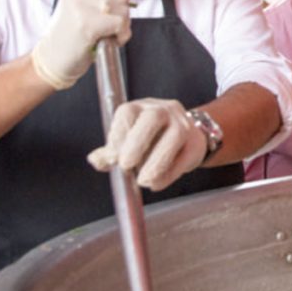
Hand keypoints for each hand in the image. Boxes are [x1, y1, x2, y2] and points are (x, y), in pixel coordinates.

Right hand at [31, 0, 141, 89]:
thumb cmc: (75, 36)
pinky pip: (120, 24)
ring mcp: (80, 6)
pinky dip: (120, 36)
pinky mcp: (86, 24)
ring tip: (103, 35)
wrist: (52, 61)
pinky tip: (107, 41)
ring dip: (121, 27)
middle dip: (121, 15)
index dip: (119, 0)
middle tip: (103, 29)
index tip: (104, 15)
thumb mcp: (94, 8)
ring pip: (123, 9)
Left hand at [87, 98, 206, 189]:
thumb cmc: (152, 139)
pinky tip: (157, 183)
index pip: (127, 113)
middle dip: (138, 142)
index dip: (118, 135)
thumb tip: (95, 160)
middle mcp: (163, 110)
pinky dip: (169, 174)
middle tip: (127, 165)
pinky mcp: (196, 143)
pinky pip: (184, 157)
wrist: (187, 138)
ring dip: (156, 161)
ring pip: (174, 136)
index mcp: (141, 107)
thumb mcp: (127, 141)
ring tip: (144, 179)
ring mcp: (182, 124)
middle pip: (153, 118)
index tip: (112, 158)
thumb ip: (110, 152)